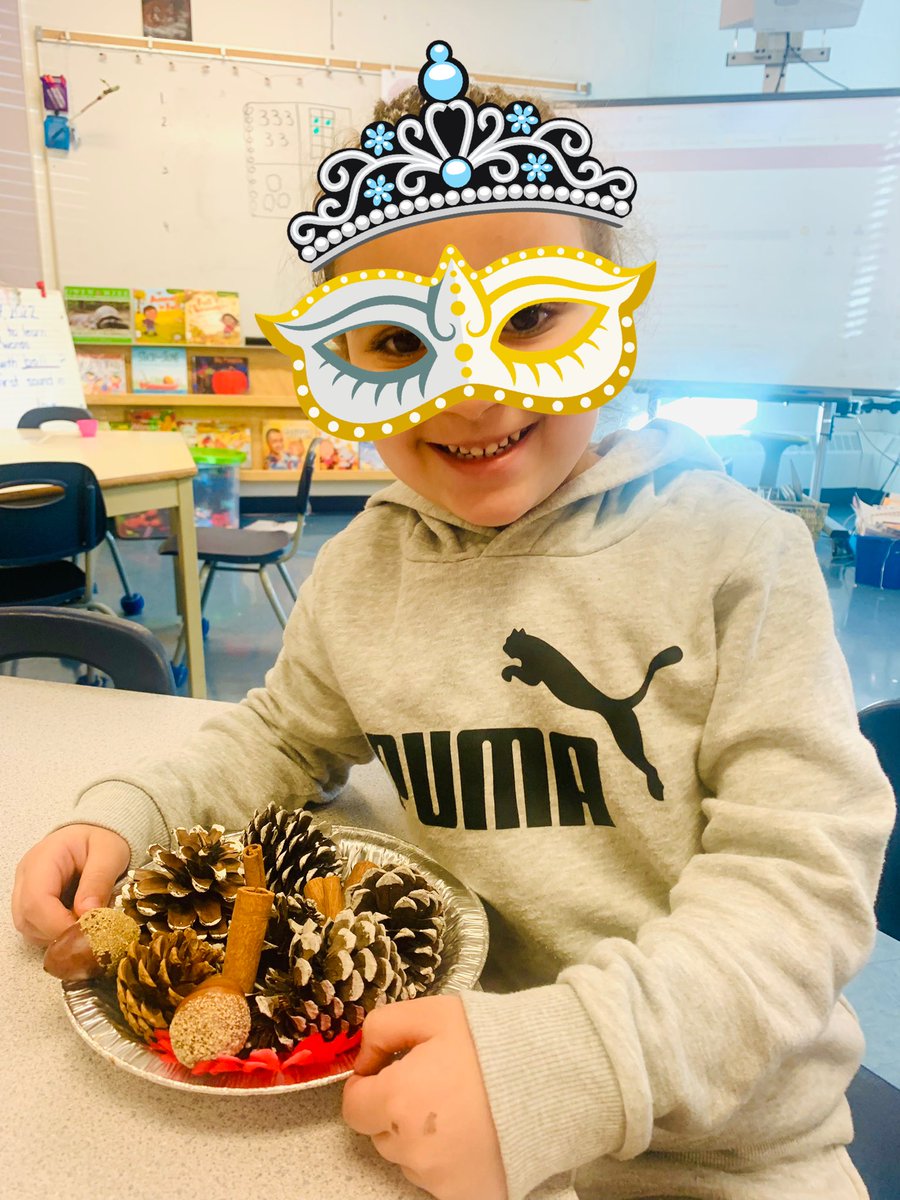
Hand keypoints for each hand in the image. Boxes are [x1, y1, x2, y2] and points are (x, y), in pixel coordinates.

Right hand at [12, 825, 130, 944]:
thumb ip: (99, 880)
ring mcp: (25, 892)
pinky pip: (36, 929)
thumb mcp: (109, 853)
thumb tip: (88, 913)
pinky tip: (76, 922)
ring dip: (57, 934)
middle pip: (27, 918)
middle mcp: (26, 877)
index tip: (86, 931)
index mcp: (42, 859)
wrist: (95, 837)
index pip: (36, 900)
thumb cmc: (101, 841)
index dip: (57, 923)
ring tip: (85, 923)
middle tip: (90, 931)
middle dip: (59, 932)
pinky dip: (56, 933)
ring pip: (29, 928)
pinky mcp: (31, 905)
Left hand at [342, 994, 506, 1199]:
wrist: (553, 1075)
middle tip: (436, 1087)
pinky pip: (441, 1182)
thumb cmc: (489, 1041)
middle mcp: (410, 1148)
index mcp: (395, 1100)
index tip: (390, 1075)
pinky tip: (476, 1136)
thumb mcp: (432, 1013)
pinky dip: (451, 1163)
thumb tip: (363, 1060)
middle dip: (397, 1111)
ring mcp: (438, 1179)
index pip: (354, 1107)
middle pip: (382, 1134)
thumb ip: (382, 1028)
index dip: (368, 1087)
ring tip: (464, 1109)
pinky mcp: (466, 1196)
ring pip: (411, 1159)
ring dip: (424, 1139)